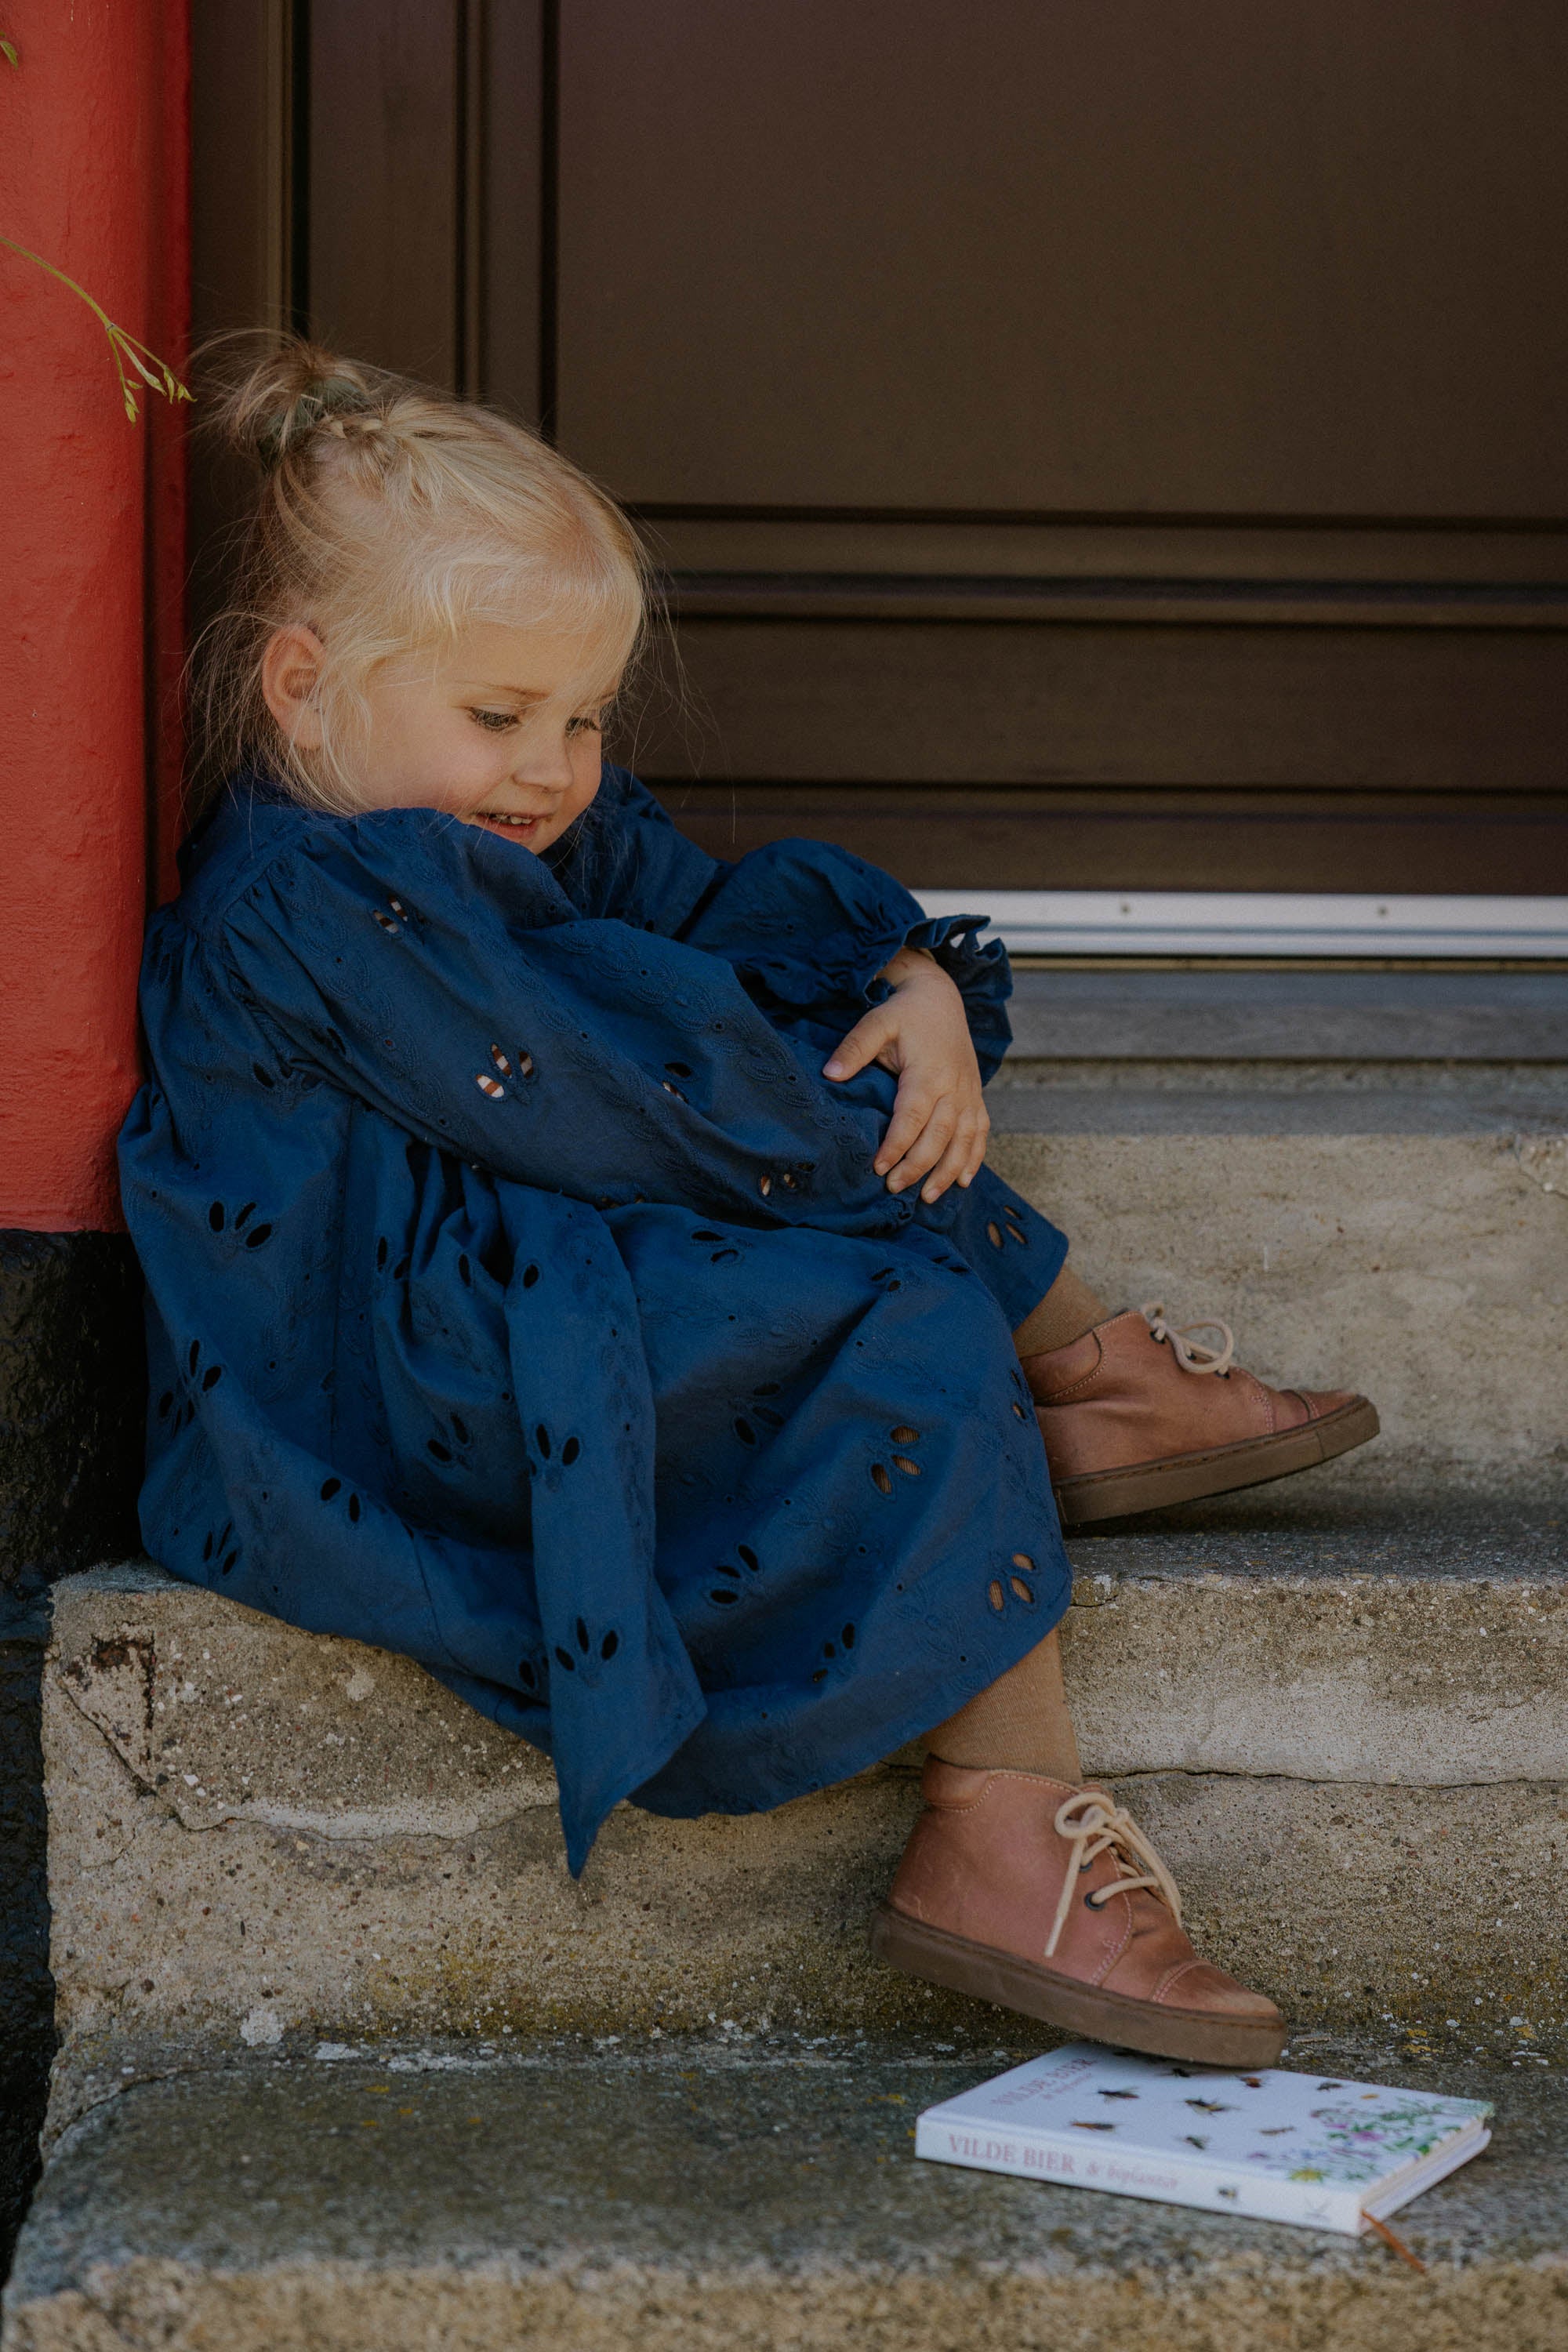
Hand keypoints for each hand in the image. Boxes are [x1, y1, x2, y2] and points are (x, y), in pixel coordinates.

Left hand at [822, 947, 989, 1200]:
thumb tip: (829, 1074)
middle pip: (940, 1136)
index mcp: (929, 1072)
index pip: (913, 1117)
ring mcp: (969, 1093)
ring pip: (965, 1140)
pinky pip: (981, 1132)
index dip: (897, 1145)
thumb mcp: (877, 1022)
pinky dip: (974, 1158)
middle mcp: (955, 1087)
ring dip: (948, 1171)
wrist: (941, 997)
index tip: (878, 1167)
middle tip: (893, 1188)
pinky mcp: (976, 1096)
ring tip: (928, 1197)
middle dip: (918, 1166)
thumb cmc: (905, 1012)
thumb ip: (854, 1048)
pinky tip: (964, 1181)